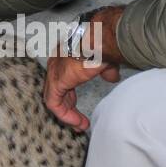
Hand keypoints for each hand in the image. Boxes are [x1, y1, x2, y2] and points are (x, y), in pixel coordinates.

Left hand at [43, 6, 124, 131]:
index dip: (72, 100)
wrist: (99, 40)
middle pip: (59, 93)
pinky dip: (64, 115)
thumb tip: (112, 78)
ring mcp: (54, 72)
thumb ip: (106, 71)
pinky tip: (77, 122)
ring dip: (68, 115)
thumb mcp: (106, 60)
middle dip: (69, 110)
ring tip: (80, 126)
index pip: (64, 83)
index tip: (81, 112)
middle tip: (80, 123)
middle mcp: (56, 64)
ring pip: (55, 100)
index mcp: (66, 58)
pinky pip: (54, 103)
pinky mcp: (55, 81)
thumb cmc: (103, 44)